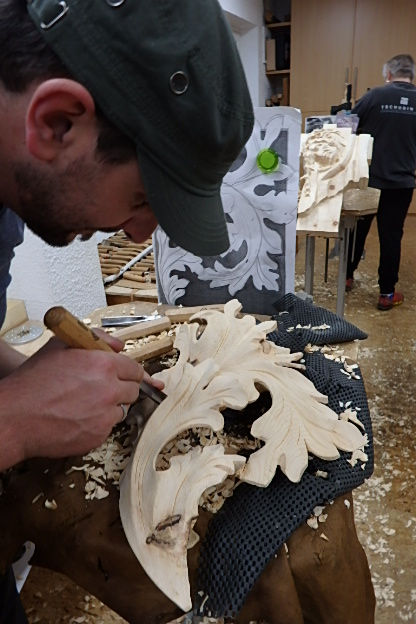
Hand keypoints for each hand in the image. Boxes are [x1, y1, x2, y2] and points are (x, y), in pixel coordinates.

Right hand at [0, 336, 146, 469]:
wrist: (16, 417)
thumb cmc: (34, 382)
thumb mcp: (61, 345)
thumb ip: (96, 340)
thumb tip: (118, 345)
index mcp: (104, 365)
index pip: (135, 369)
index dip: (129, 372)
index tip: (127, 375)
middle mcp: (110, 390)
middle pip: (134, 390)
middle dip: (122, 388)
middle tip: (102, 389)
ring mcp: (106, 415)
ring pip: (122, 410)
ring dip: (110, 407)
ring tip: (83, 403)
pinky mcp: (99, 435)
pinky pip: (108, 427)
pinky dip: (98, 424)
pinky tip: (78, 418)